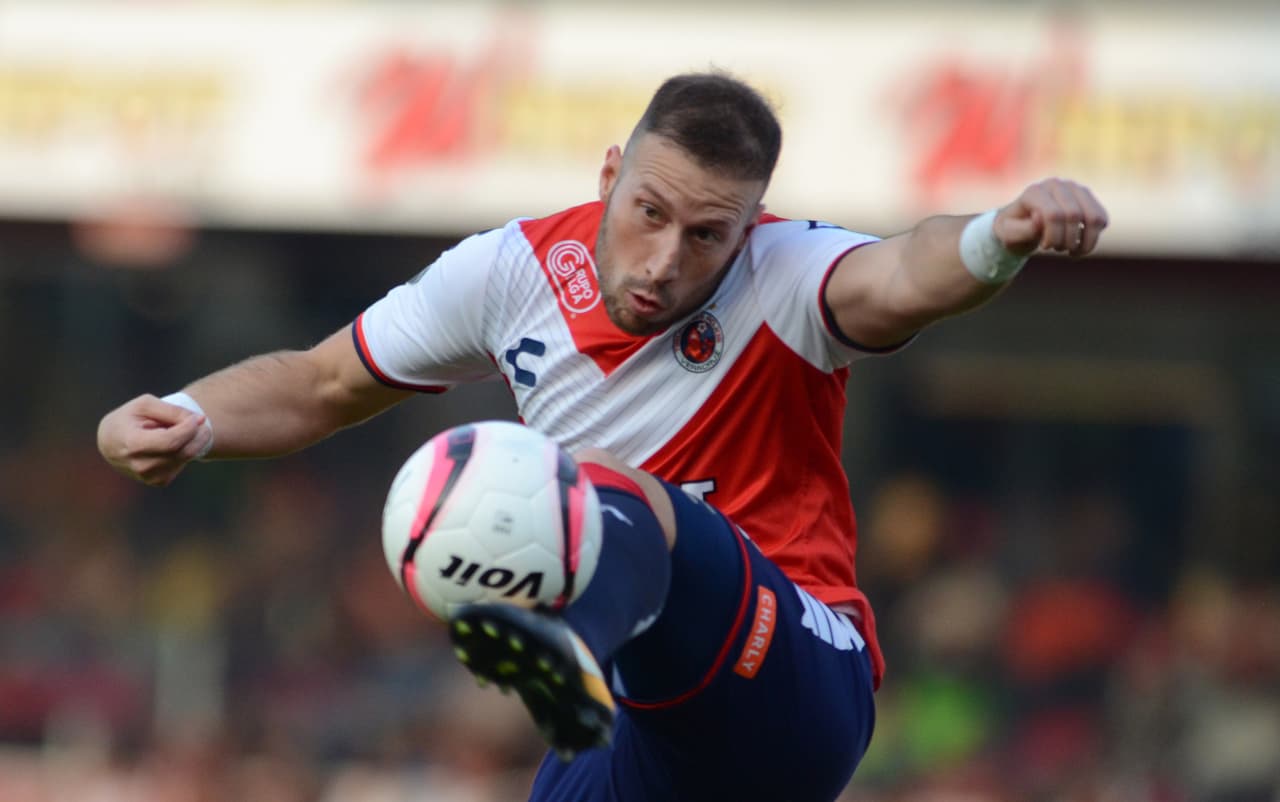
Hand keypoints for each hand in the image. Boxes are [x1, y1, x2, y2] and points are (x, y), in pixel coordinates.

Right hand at [97, 394, 212, 485]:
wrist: (111, 442)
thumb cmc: (128, 419)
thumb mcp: (145, 405)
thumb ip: (172, 410)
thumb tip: (199, 420)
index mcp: (132, 444)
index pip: (170, 442)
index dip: (189, 429)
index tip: (197, 417)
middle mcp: (140, 465)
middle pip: (182, 452)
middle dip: (199, 436)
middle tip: (202, 422)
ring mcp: (149, 477)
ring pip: (185, 459)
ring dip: (193, 443)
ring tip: (182, 430)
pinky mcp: (158, 481)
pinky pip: (182, 464)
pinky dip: (184, 452)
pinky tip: (173, 444)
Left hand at [994, 178, 1108, 256]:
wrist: (1020, 225)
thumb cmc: (1012, 231)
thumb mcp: (1009, 235)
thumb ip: (1023, 229)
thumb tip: (1040, 218)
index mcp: (1034, 192)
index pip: (1053, 214)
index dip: (1053, 237)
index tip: (1045, 247)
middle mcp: (1056, 185)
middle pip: (1074, 215)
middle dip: (1067, 241)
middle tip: (1057, 249)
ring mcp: (1074, 188)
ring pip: (1095, 217)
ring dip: (1086, 242)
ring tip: (1072, 251)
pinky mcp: (1087, 197)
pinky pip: (1102, 218)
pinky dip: (1094, 237)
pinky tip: (1079, 244)